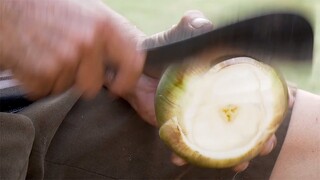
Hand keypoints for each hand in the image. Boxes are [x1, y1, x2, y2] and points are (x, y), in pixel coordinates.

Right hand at [0, 0, 144, 98]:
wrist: (8, 8)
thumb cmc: (48, 7)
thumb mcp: (89, 11)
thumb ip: (111, 34)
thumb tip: (131, 55)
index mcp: (105, 24)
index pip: (134, 62)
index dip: (128, 80)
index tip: (118, 86)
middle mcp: (89, 41)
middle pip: (94, 86)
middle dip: (80, 81)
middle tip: (65, 62)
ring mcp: (67, 57)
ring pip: (68, 89)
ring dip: (57, 79)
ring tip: (47, 55)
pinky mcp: (44, 70)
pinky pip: (46, 90)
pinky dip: (38, 81)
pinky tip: (34, 60)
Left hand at [117, 10, 277, 171]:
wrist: (138, 66)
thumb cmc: (165, 48)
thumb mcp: (183, 32)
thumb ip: (194, 24)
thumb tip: (204, 26)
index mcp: (226, 79)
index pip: (257, 92)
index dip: (273, 102)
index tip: (283, 108)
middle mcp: (218, 101)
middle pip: (248, 122)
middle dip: (261, 137)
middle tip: (264, 144)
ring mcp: (202, 116)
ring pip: (224, 140)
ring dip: (234, 155)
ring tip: (239, 162)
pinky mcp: (182, 127)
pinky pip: (188, 145)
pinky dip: (186, 155)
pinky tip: (181, 158)